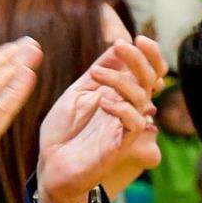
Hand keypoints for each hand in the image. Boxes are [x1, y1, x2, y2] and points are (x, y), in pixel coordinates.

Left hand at [34, 34, 166, 202]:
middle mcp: (127, 108)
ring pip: (141, 98)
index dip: (150, 55)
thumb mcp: (77, 93)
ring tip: (96, 74)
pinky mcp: (120, 144)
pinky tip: (103, 102)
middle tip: (121, 45)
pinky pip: (134, 123)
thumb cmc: (63, 131)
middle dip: (140, 59)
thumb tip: (115, 45)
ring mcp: (125, 126)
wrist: (50, 165)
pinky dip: (122, 108)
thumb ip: (98, 71)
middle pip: (150, 80)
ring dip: (120, 80)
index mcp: (119, 94)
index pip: (148, 72)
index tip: (137, 37)